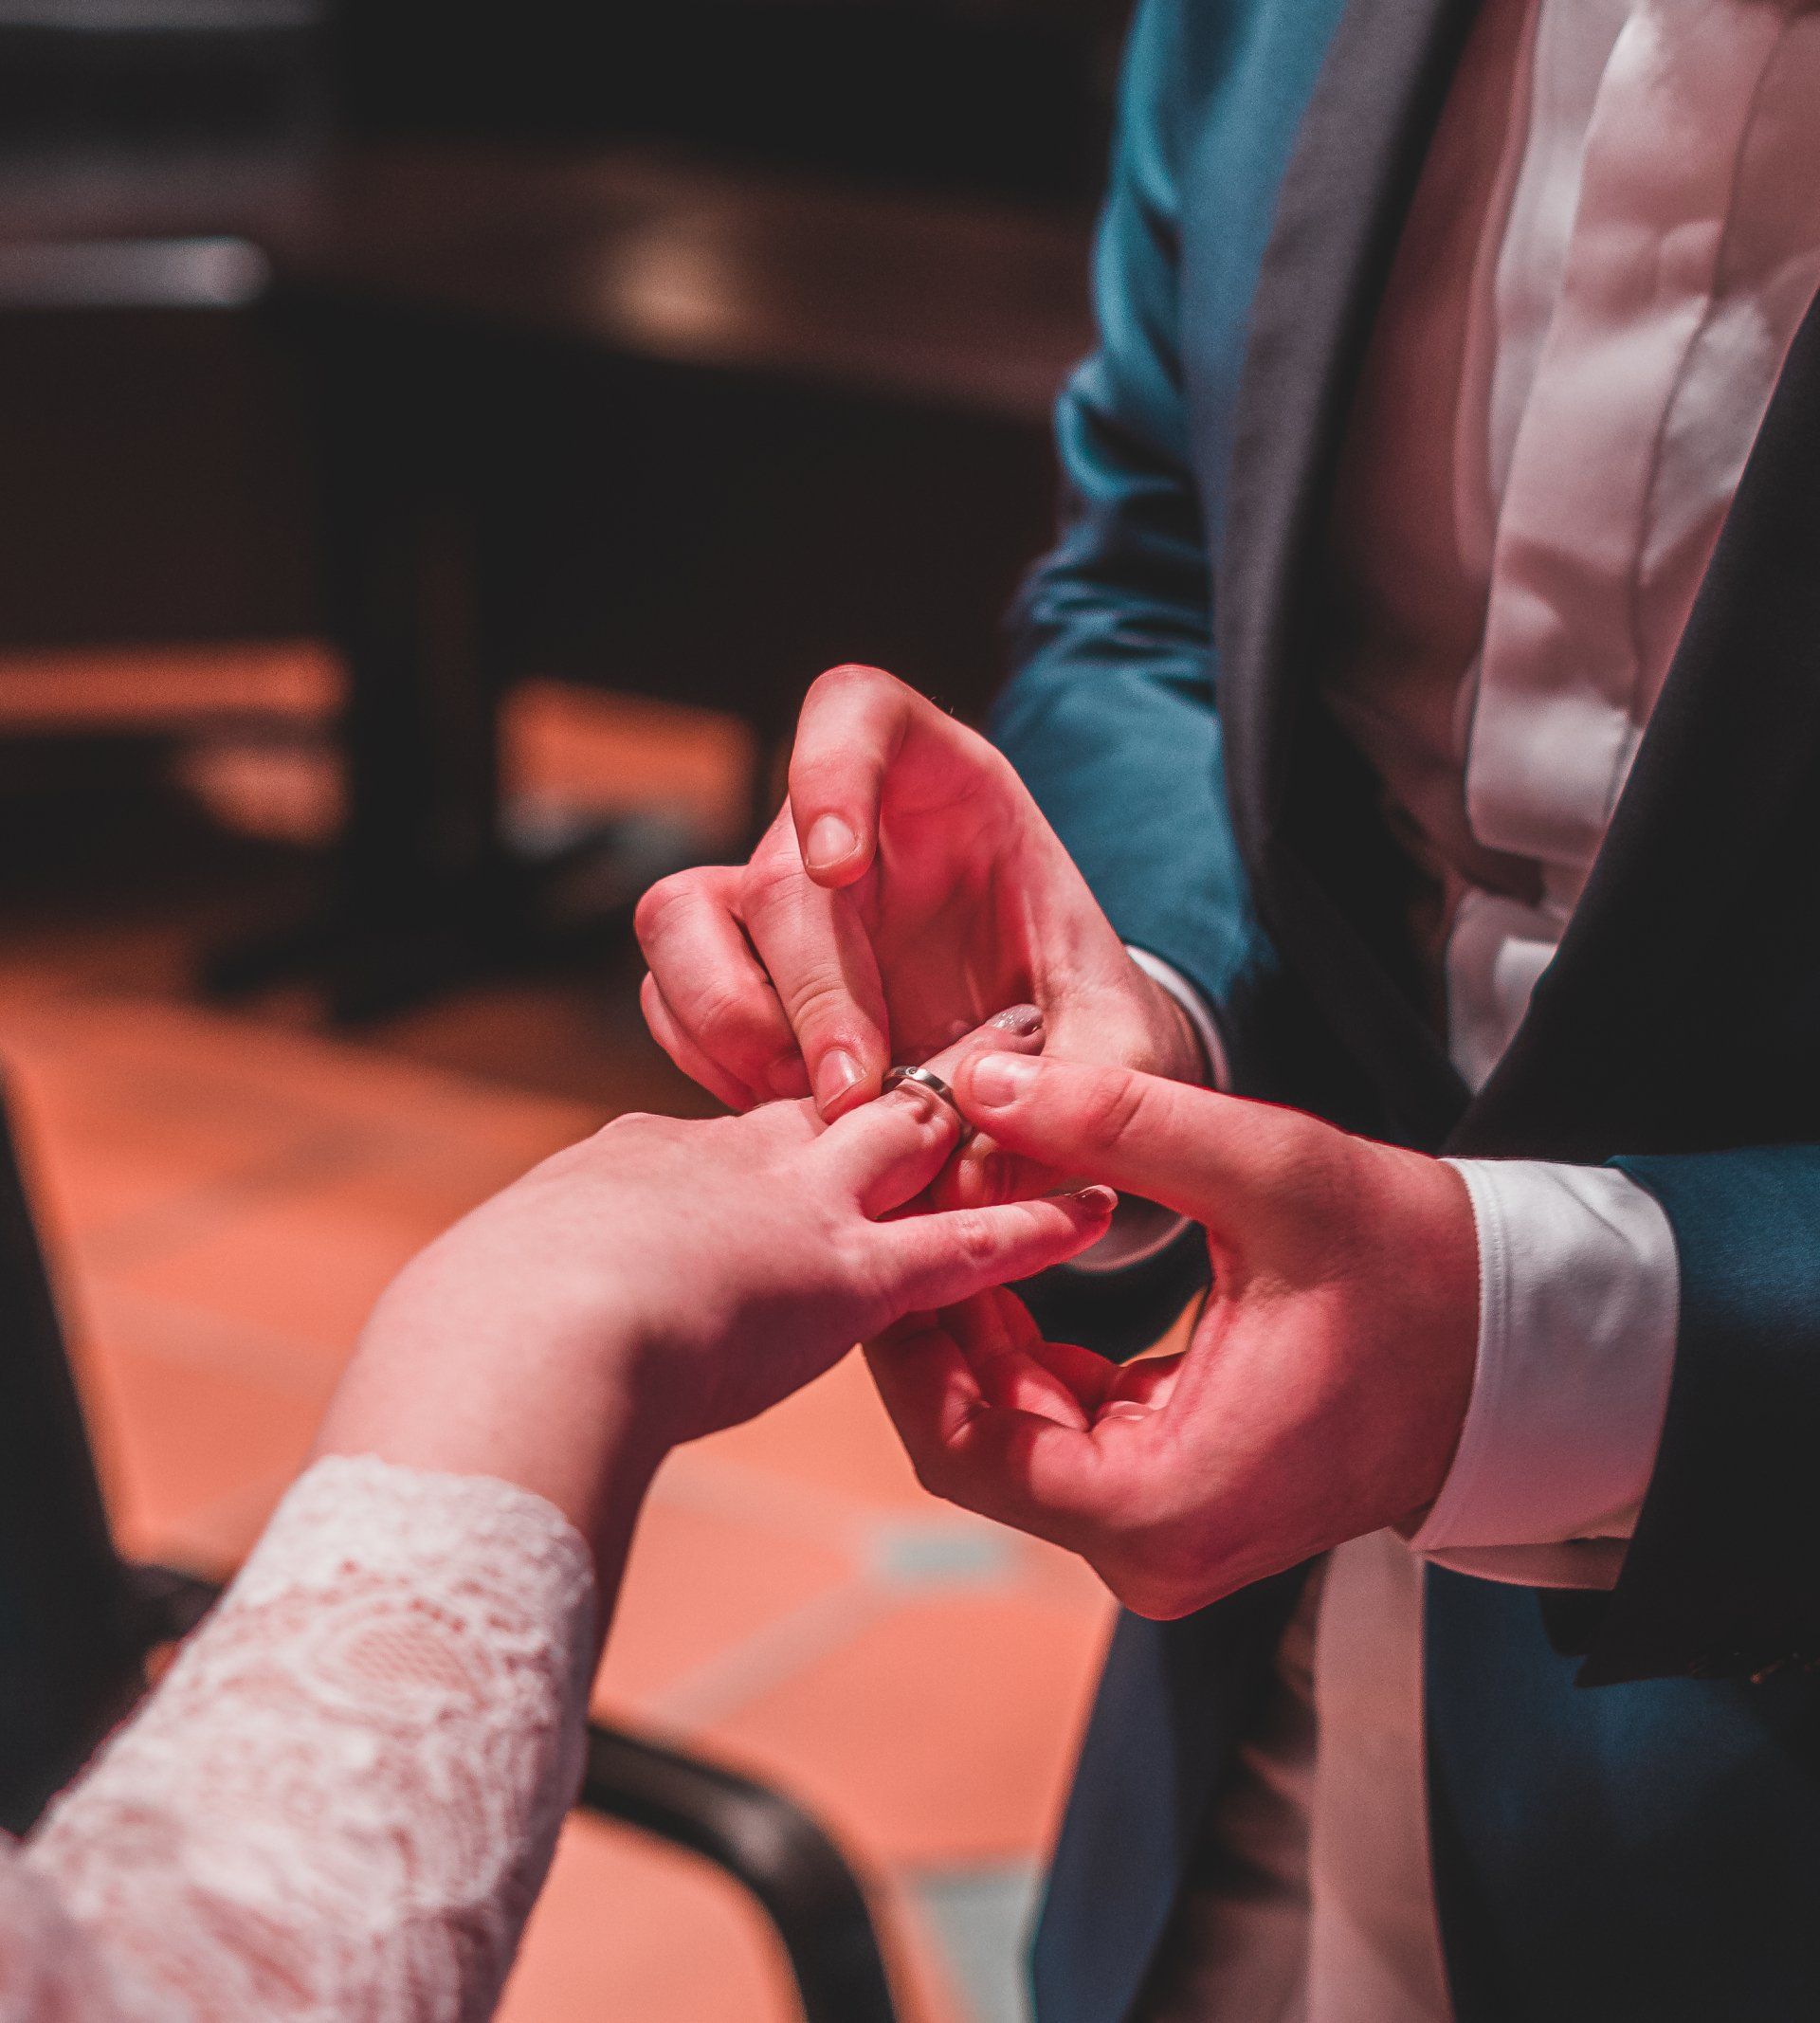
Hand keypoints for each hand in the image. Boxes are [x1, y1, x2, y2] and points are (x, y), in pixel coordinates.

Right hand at [314, 1013, 1114, 1583]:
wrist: (504, 1347)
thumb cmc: (462, 1343)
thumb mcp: (481, 1298)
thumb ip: (516, 1305)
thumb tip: (476, 1342)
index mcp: (636, 1168)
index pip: (728, 1135)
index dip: (780, 1123)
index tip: (813, 1106)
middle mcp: (724, 1164)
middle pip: (828, 1094)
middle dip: (895, 1063)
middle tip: (963, 1026)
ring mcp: (790, 1210)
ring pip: (908, 1136)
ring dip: (981, 1105)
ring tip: (1044, 1056)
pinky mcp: (841, 1278)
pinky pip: (959, 1244)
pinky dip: (1031, 1224)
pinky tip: (1096, 1205)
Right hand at [635, 666, 1205, 1191]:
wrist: (1058, 1072)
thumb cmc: (1089, 1023)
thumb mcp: (1123, 1042)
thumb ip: (1082, 1083)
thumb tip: (971, 1141)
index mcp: (940, 783)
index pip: (856, 711)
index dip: (830, 769)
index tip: (839, 864)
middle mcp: (838, 829)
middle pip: (775, 874)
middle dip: (809, 995)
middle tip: (854, 1092)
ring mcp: (773, 900)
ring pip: (682, 923)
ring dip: (735, 1029)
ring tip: (821, 1111)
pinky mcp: (735, 974)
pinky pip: (672, 1004)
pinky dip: (715, 1069)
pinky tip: (791, 1119)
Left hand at [866, 1052, 1477, 1616]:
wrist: (1511, 1343)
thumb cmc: (1414, 1267)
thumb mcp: (1271, 1173)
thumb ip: (1121, 1124)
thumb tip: (982, 1079)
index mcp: (1162, 1505)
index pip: (963, 1443)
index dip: (907, 1335)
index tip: (888, 1228)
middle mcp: (1150, 1549)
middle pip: (975, 1440)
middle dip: (935, 1316)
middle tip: (911, 1199)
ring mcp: (1159, 1532)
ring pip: (1009, 1431)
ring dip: (976, 1322)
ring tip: (958, 1204)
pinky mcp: (1168, 1499)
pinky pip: (1057, 1426)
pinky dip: (1026, 1343)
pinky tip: (1016, 1246)